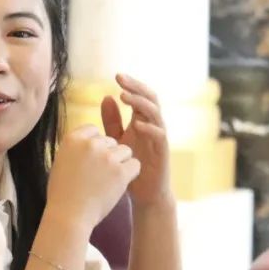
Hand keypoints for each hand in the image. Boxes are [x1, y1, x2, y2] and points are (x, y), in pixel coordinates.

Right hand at [47, 124, 140, 230]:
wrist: (69, 216)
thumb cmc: (62, 193)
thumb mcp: (61, 162)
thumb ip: (76, 148)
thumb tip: (91, 141)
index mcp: (73, 139)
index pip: (93, 130)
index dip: (96, 145)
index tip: (92, 160)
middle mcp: (91, 144)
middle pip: (110, 141)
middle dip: (108, 155)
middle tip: (99, 175)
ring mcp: (107, 157)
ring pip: (125, 151)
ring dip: (120, 163)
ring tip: (109, 180)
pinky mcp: (120, 171)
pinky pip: (135, 164)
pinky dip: (130, 173)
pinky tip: (120, 183)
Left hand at [101, 73, 172, 207]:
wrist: (144, 194)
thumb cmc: (131, 166)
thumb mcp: (118, 140)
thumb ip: (112, 121)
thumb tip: (106, 97)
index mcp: (142, 120)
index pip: (140, 96)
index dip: (131, 84)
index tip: (116, 75)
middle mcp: (153, 125)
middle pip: (150, 99)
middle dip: (136, 87)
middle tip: (120, 78)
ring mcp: (159, 138)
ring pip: (155, 113)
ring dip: (141, 103)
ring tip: (125, 96)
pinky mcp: (162, 152)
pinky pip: (160, 135)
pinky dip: (150, 128)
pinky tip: (137, 123)